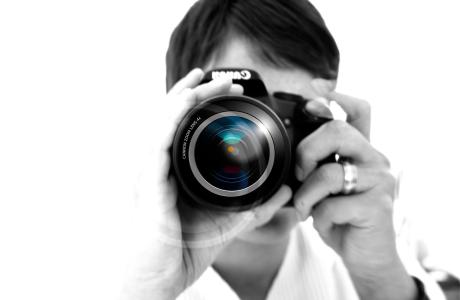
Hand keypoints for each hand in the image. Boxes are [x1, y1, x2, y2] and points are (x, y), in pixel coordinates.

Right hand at [120, 69, 291, 299]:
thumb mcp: (229, 221)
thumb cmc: (184, 250)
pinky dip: (170, 122)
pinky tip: (184, 103)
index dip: (202, 103)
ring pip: (162, 124)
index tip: (230, 91)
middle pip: (173, 117)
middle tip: (223, 79)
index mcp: (176, 170)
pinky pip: (157, 146)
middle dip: (196, 92)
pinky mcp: (147, 186)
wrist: (160, 279)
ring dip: (183, 98)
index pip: (184, 126)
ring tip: (204, 80)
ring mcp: (150, 174)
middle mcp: (159, 166)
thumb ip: (255, 205)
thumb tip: (284, 191)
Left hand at [294, 81, 416, 299]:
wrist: (365, 254)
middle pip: (338, 131)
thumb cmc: (340, 216)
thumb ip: (315, 164)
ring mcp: (379, 181)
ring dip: (307, 194)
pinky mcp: (378, 206)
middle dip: (306, 152)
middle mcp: (374, 159)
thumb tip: (288, 149)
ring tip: (306, 208)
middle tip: (299, 174)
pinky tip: (325, 223)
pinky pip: (333, 205)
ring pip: (331, 172)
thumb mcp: (324, 186)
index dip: (338, 96)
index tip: (313, 93)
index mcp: (361, 150)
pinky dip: (319, 217)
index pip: (359, 110)